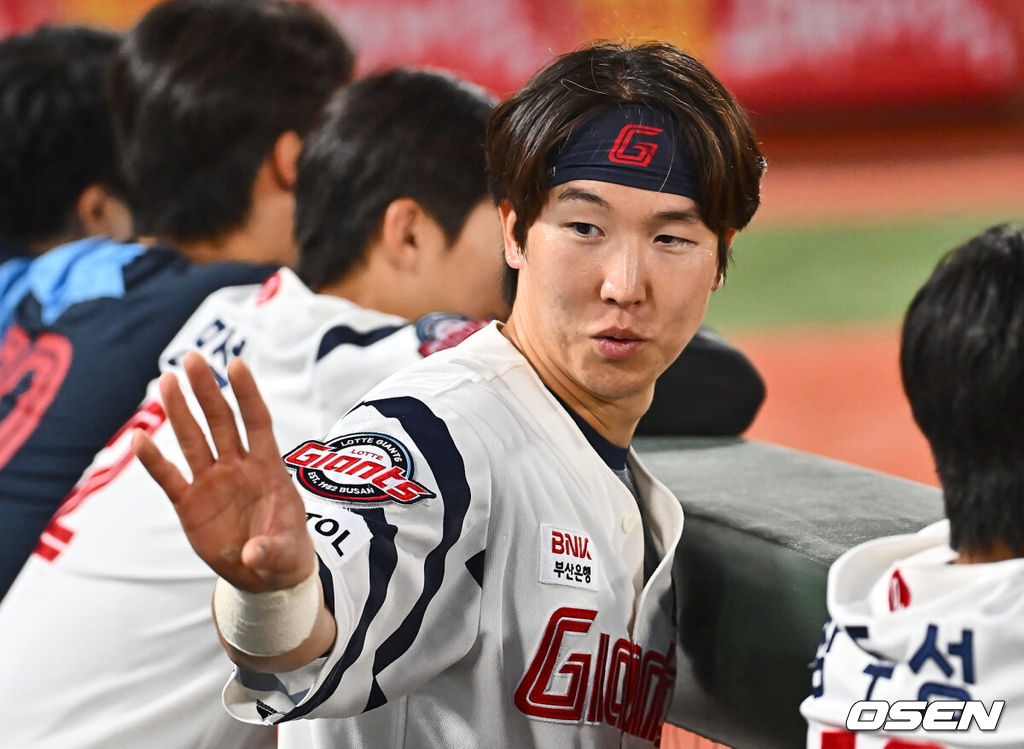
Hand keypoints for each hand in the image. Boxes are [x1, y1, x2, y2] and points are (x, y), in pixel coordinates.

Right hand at [134, 351, 314, 592]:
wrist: (266, 575)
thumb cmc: (285, 552)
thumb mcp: (285, 554)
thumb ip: (271, 550)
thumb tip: (252, 554)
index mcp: (268, 468)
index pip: (257, 422)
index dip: (247, 394)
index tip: (235, 364)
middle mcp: (238, 467)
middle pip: (221, 421)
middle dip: (207, 390)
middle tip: (192, 358)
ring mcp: (212, 483)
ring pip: (193, 440)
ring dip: (180, 412)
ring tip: (166, 380)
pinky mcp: (190, 504)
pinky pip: (169, 478)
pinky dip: (154, 460)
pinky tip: (138, 438)